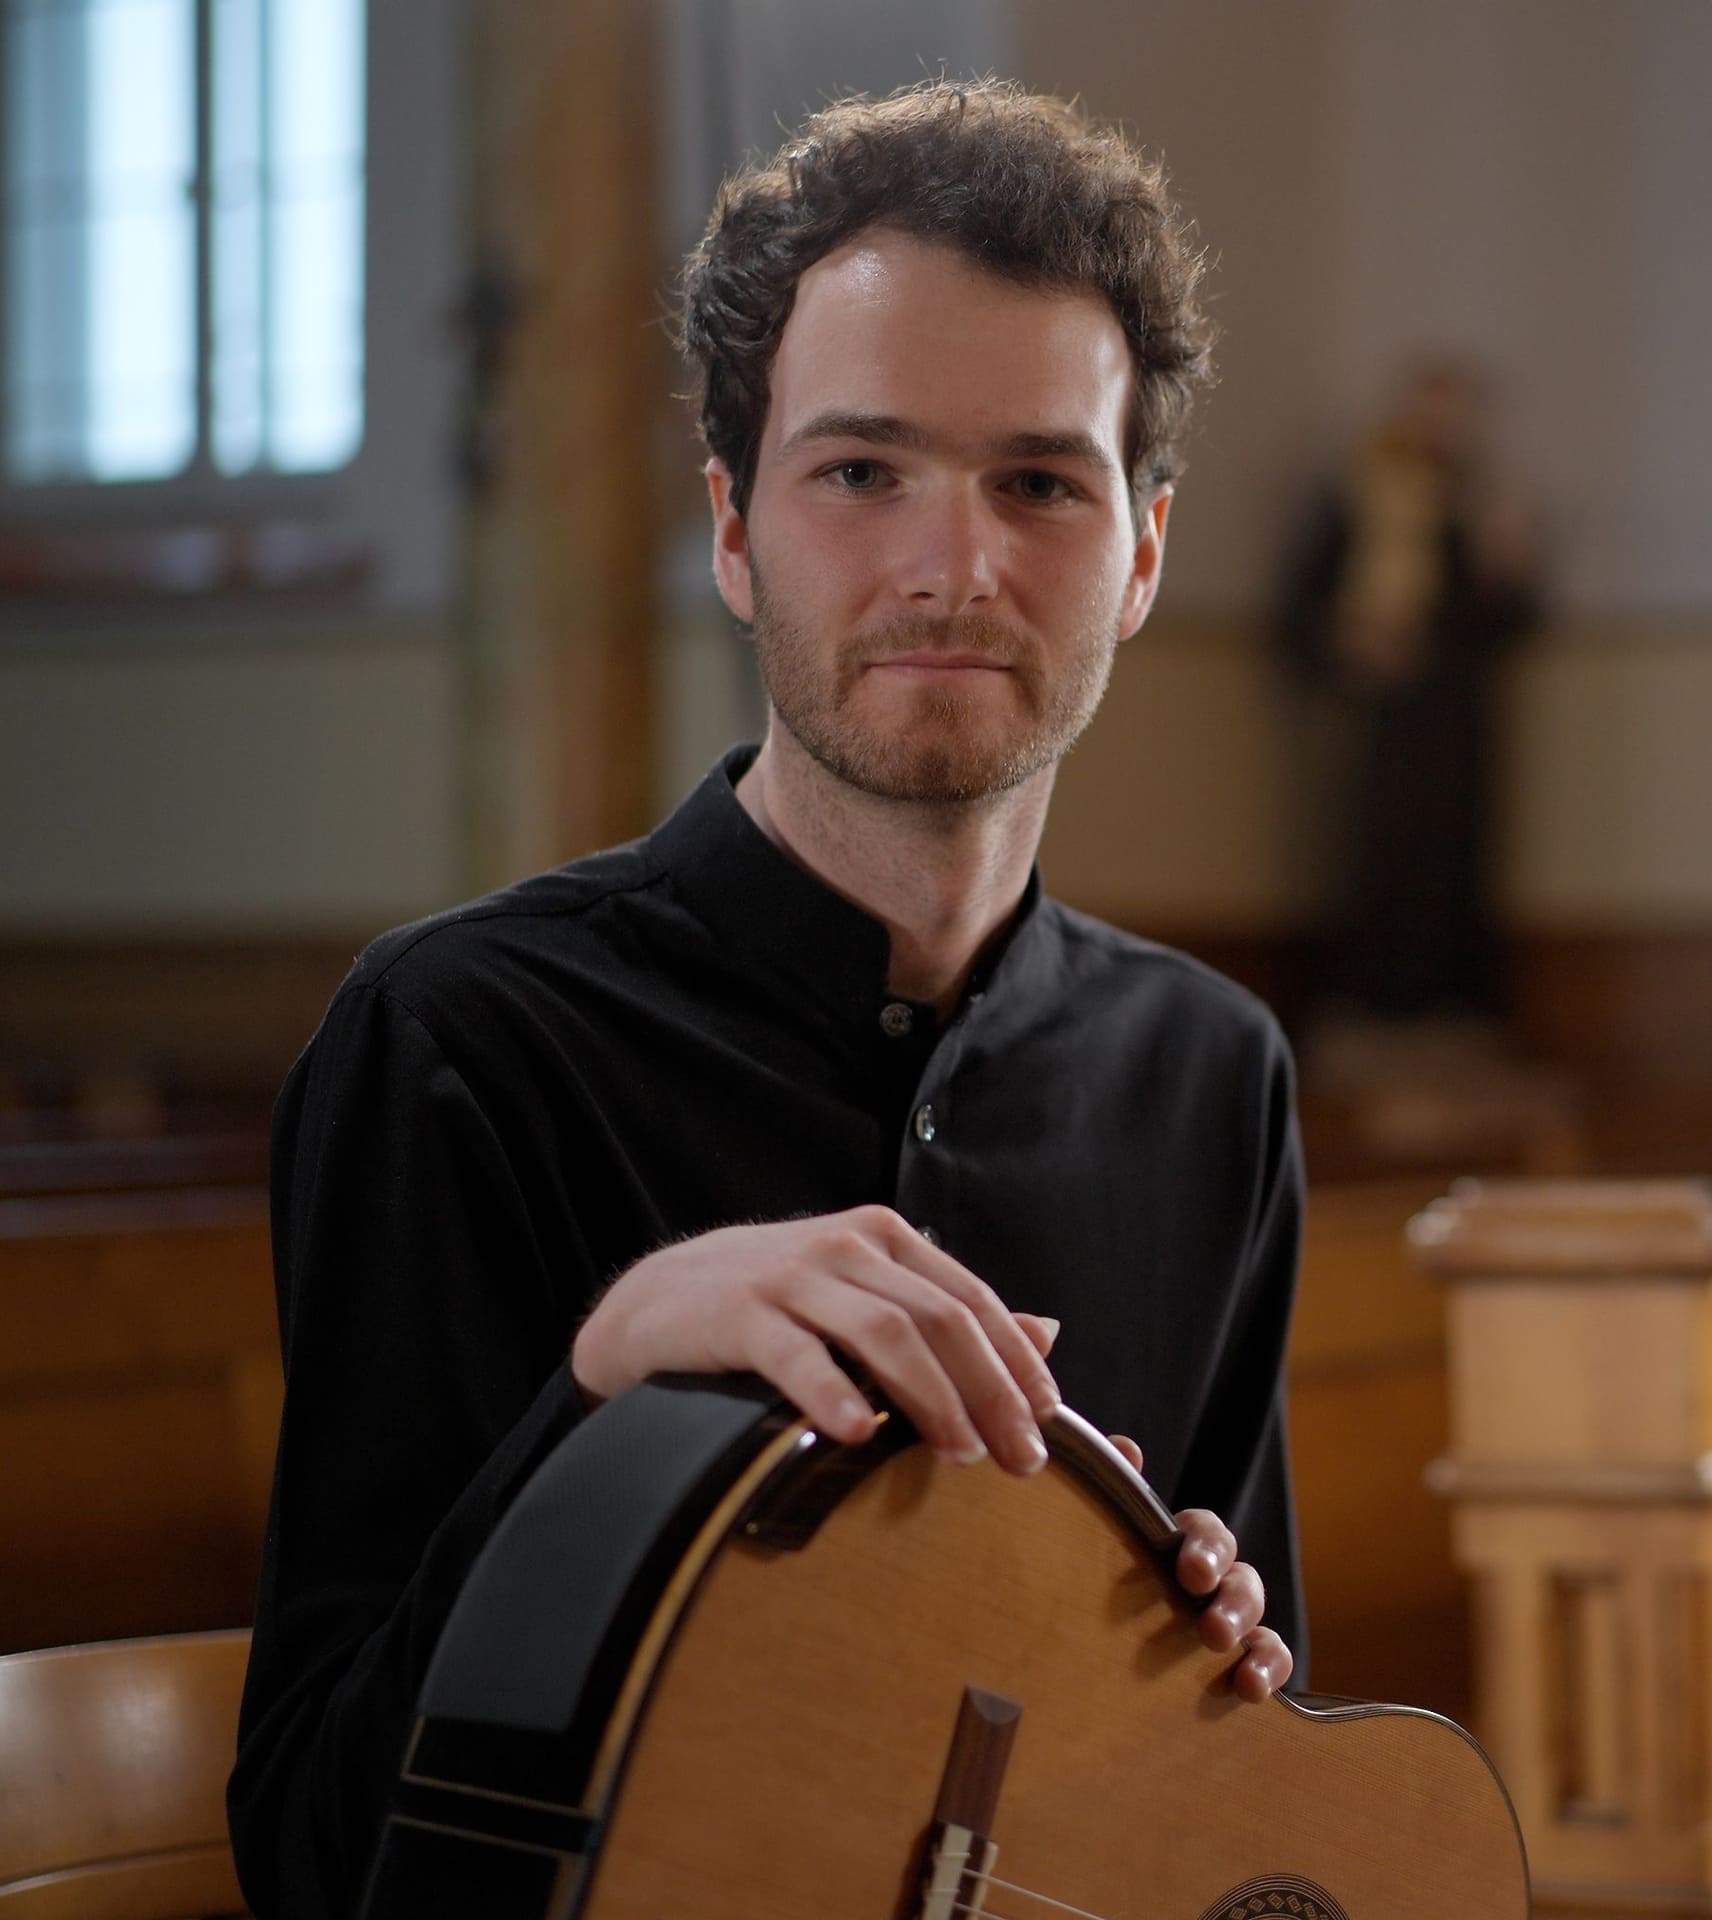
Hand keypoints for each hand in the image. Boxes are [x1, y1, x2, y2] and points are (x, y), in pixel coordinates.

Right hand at [571, 1206, 1061, 1475]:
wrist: (658, 1298)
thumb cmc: (777, 1307)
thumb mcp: (865, 1296)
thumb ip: (947, 1313)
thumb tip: (1049, 1332)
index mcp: (885, 1238)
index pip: (971, 1299)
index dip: (1016, 1362)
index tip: (1049, 1423)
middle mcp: (846, 1246)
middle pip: (940, 1318)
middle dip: (990, 1391)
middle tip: (1022, 1461)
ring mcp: (791, 1276)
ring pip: (883, 1332)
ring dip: (932, 1397)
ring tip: (961, 1456)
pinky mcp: (738, 1312)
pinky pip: (795, 1354)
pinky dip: (832, 1392)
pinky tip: (857, 1435)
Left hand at [1108, 1434, 1292, 1702]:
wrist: (1081, 1648)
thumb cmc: (1095, 1575)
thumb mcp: (1096, 1530)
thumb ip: (1113, 1489)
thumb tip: (1127, 1449)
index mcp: (1178, 1544)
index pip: (1205, 1532)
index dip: (1205, 1547)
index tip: (1191, 1575)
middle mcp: (1211, 1579)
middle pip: (1238, 1575)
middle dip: (1231, 1599)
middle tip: (1211, 1628)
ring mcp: (1230, 1619)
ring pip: (1257, 1615)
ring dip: (1254, 1638)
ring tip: (1237, 1668)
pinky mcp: (1240, 1660)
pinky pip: (1271, 1659)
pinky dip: (1270, 1669)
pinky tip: (1252, 1689)